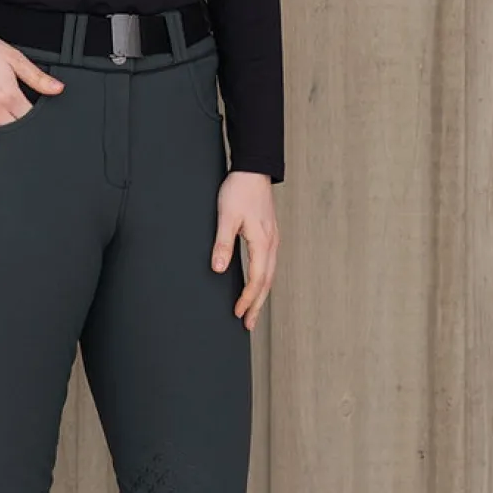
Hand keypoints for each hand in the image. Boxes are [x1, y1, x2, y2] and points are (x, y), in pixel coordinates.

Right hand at [0, 33, 64, 126]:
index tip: (36, 114)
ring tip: (7, 118)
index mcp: (9, 97)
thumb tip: (57, 88)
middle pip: (17, 131)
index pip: (31, 119)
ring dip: (7, 131)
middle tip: (21, 115)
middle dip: (23, 125)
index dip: (38, 119)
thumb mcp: (14, 59)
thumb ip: (37, 77)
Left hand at [211, 170, 277, 330]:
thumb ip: (223, 243)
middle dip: (257, 305)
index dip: (247, 299)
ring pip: (270, 274)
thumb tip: (219, 269)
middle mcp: (272, 244)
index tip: (238, 313)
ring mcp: (273, 239)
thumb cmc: (240, 190)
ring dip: (261, 294)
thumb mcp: (226, 216)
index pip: (256, 280)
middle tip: (248, 324)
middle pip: (267, 282)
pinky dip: (264, 280)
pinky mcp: (270, 234)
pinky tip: (258, 284)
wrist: (254, 169)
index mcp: (263, 242)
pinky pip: (269, 264)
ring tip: (252, 310)